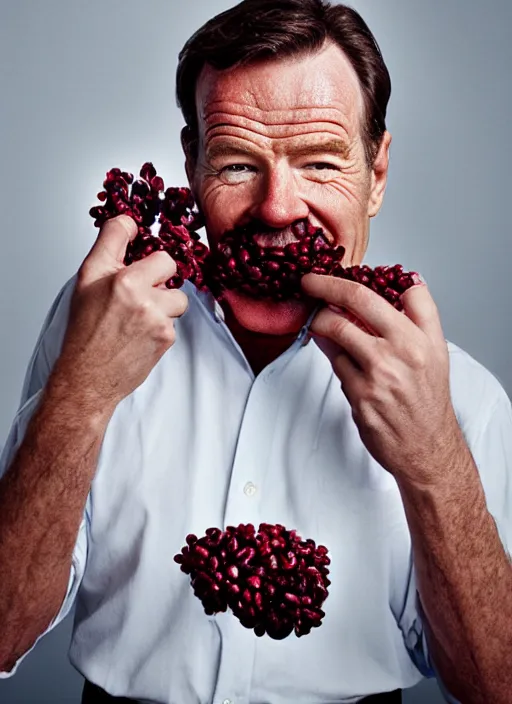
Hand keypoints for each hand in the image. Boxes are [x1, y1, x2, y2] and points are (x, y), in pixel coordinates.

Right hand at [54, 215, 187, 407]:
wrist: (88, 374)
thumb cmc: (85, 329)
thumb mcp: (88, 278)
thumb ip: (110, 242)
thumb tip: (129, 220)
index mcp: (124, 280)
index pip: (159, 253)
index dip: (151, 261)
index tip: (143, 265)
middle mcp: (143, 299)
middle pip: (171, 271)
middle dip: (158, 280)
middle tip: (137, 295)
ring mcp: (158, 320)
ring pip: (177, 298)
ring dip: (163, 305)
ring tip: (137, 317)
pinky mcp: (166, 339)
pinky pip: (174, 322)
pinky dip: (161, 326)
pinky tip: (140, 334)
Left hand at [301, 273, 463, 486]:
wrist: (426, 446)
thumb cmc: (427, 398)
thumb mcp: (436, 352)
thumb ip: (420, 315)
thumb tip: (399, 282)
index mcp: (421, 338)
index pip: (387, 293)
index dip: (350, 281)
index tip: (334, 274)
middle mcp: (402, 353)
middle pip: (353, 304)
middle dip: (324, 287)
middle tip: (308, 282)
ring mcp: (378, 375)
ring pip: (336, 332)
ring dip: (321, 323)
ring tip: (320, 322)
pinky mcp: (359, 396)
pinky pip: (335, 364)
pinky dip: (332, 354)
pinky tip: (337, 354)